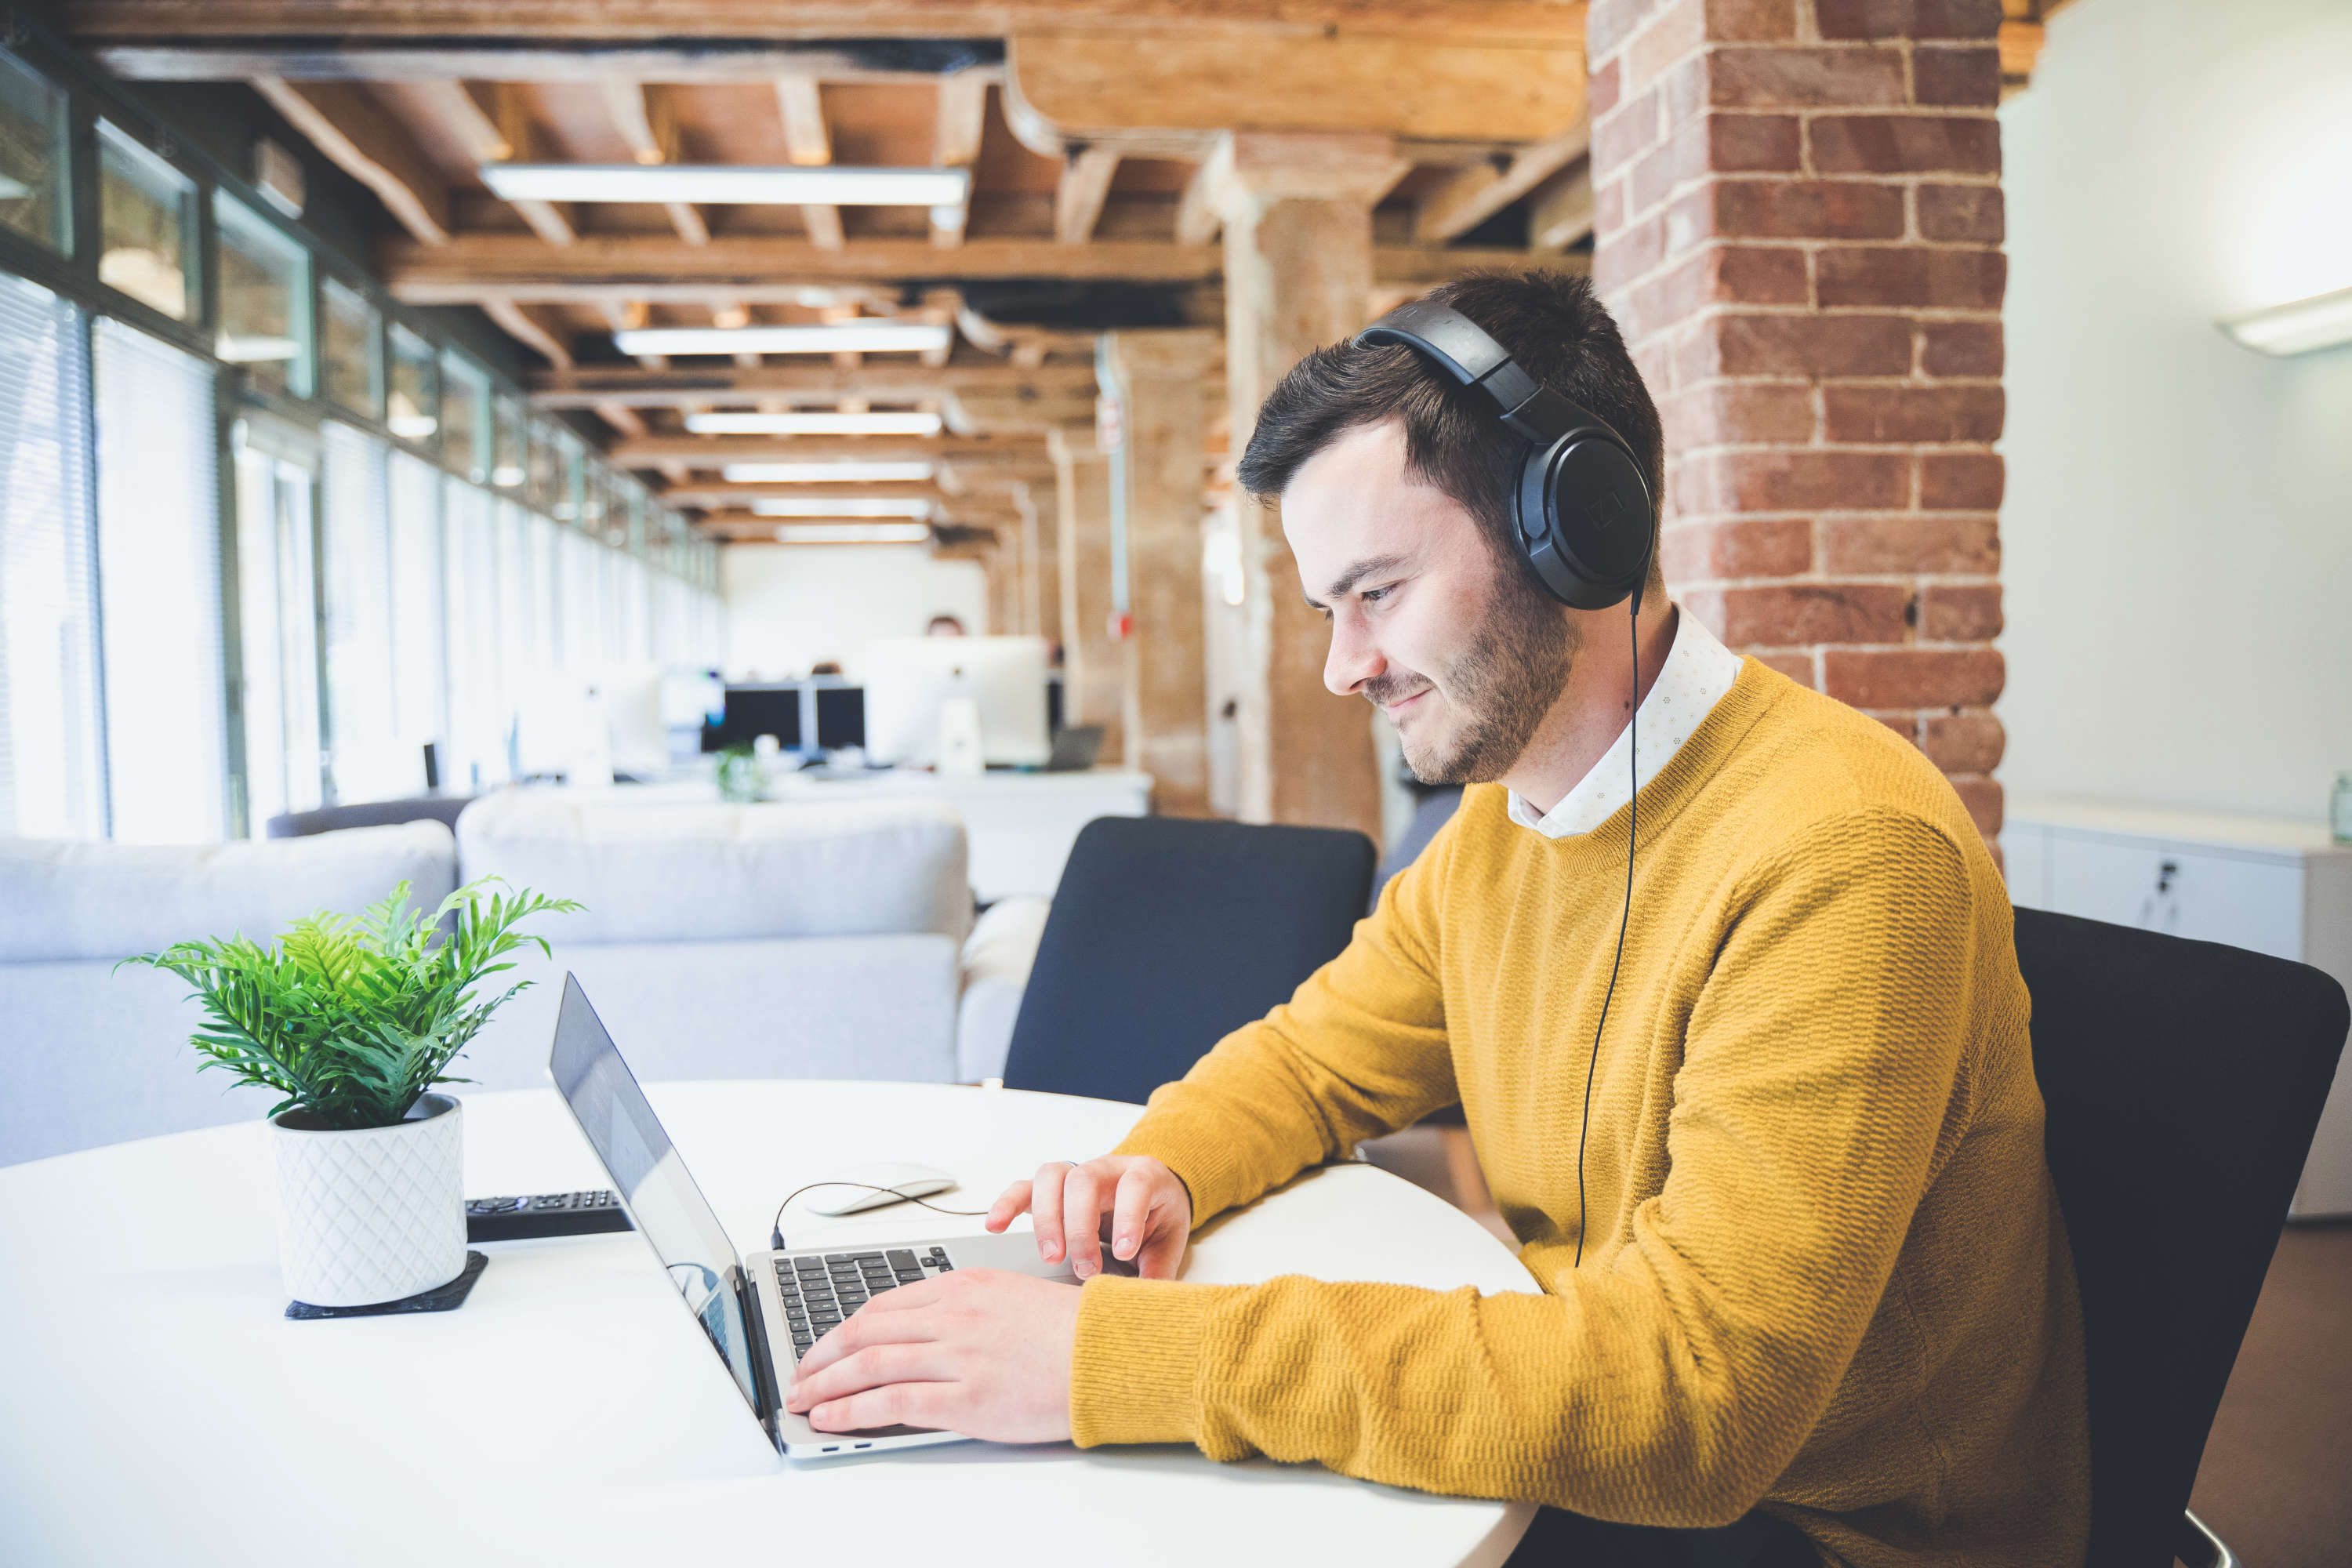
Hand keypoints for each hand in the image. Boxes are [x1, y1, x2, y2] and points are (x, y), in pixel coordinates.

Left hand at [784, 1269, 1079, 1440]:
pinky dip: (852, 1409)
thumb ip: (967, 1308)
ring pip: (869, 1364)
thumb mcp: (1012, 1297)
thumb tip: (928, 1331)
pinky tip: (832, 1417)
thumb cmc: (1072, 1330)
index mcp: (964, 1285)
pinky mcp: (965, 1398)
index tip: (826, 1345)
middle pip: (865, 1332)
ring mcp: (957, 1356)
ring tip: (802, 1400)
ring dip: (825, 1383)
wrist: (1111, 1353)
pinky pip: (891, 1401)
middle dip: (821, 1355)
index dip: (844, 1328)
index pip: (884, 1305)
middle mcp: (953, 1315)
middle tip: (799, 1375)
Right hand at [987, 1155, 1191, 1279]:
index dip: (1127, 1217)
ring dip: (1047, 1219)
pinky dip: (1007, 1204)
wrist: (1152, 1193)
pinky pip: (1023, 1188)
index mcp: (1145, 1175)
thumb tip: (1144, 1304)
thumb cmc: (1159, 1216)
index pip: (1135, 1185)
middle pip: (1085, 1181)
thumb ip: (1158, 1269)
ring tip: (1051, 1256)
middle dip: (1080, 1227)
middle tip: (1085, 1268)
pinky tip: (996, 1225)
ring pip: (1051, 1177)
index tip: (1123, 1252)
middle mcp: (1107, 1167)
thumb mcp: (1169, 1240)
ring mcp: (1076, 1173)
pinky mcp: (1051, 1188)